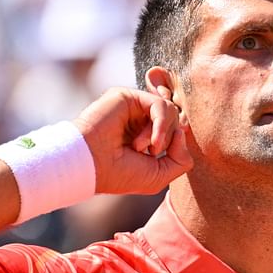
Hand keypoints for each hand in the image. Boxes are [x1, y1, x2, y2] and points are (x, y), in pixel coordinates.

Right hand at [73, 87, 192, 194]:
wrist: (90, 165)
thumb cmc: (120, 174)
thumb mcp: (160, 176)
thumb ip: (182, 159)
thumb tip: (182, 131)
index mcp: (145, 136)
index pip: (176, 129)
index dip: (178, 141)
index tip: (162, 157)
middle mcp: (139, 119)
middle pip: (176, 119)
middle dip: (168, 140)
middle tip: (151, 154)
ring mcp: (133, 107)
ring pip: (171, 110)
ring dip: (162, 134)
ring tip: (145, 149)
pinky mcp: (128, 97)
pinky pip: (160, 104)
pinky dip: (161, 125)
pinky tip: (149, 142)